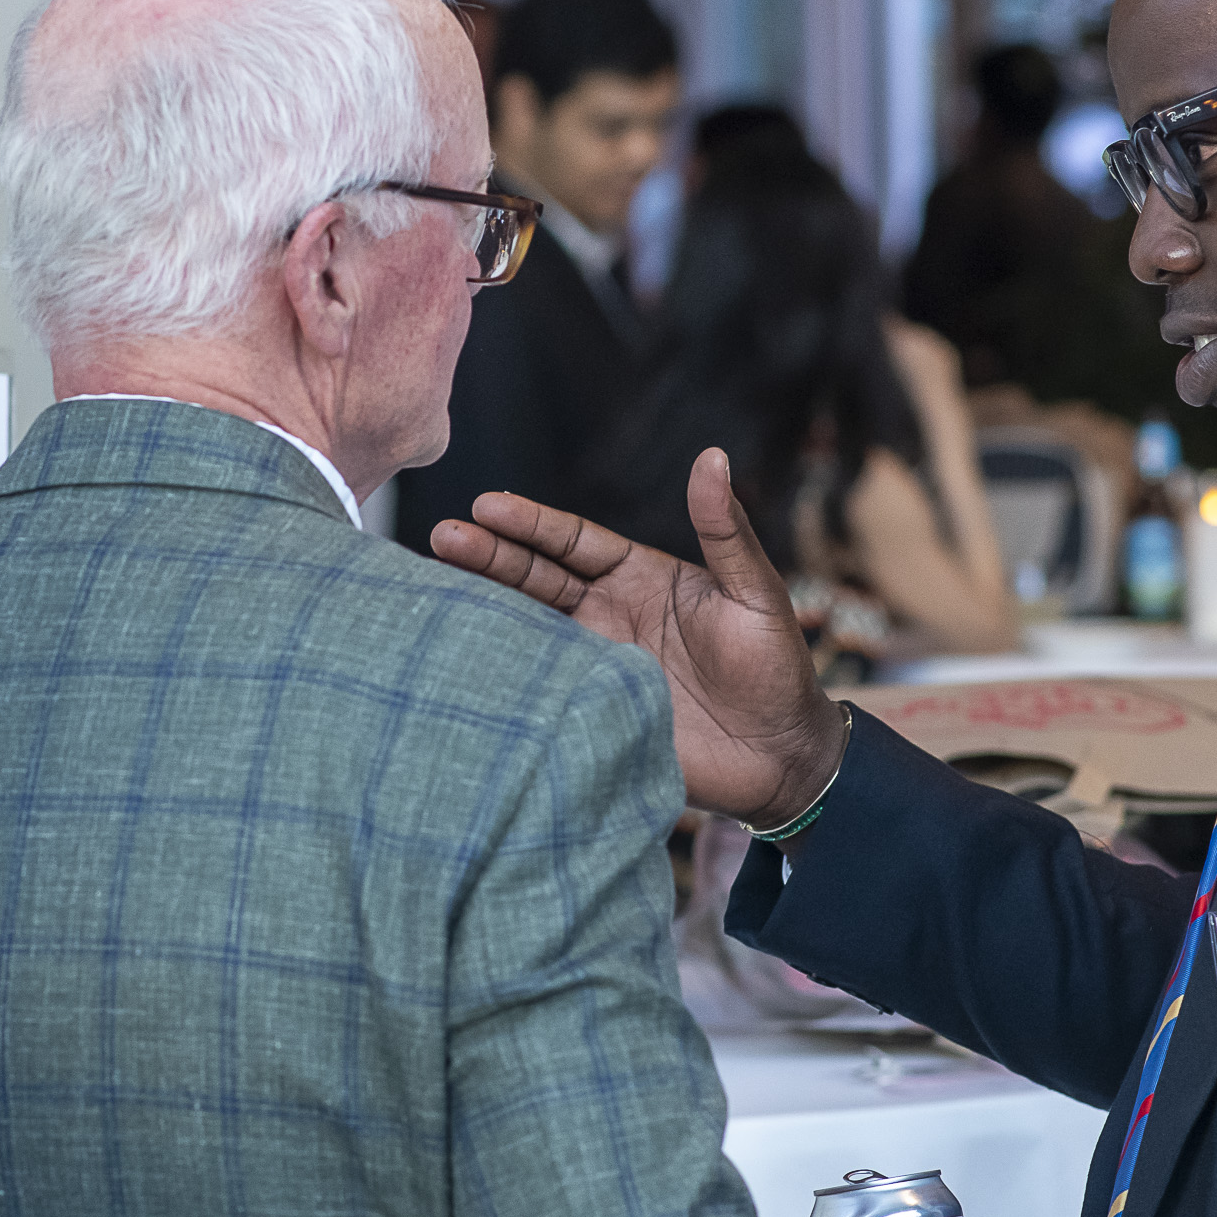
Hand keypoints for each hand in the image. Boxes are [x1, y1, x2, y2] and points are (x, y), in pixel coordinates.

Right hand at [429, 449, 842, 822]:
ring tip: (435, 581)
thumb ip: (725, 530)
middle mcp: (606, 615)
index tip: (487, 506)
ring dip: (484, 604)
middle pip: (535, 577)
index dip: (531, 525)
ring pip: (526, 626)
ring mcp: (592, 664)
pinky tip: (463, 655)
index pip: (572, 542)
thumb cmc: (776, 669)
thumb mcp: (754, 592)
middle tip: (443, 536)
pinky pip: (536, 687)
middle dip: (489, 556)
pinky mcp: (589, 713)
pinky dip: (501, 669)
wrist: (782, 759)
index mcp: (639, 577)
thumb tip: (714, 457)